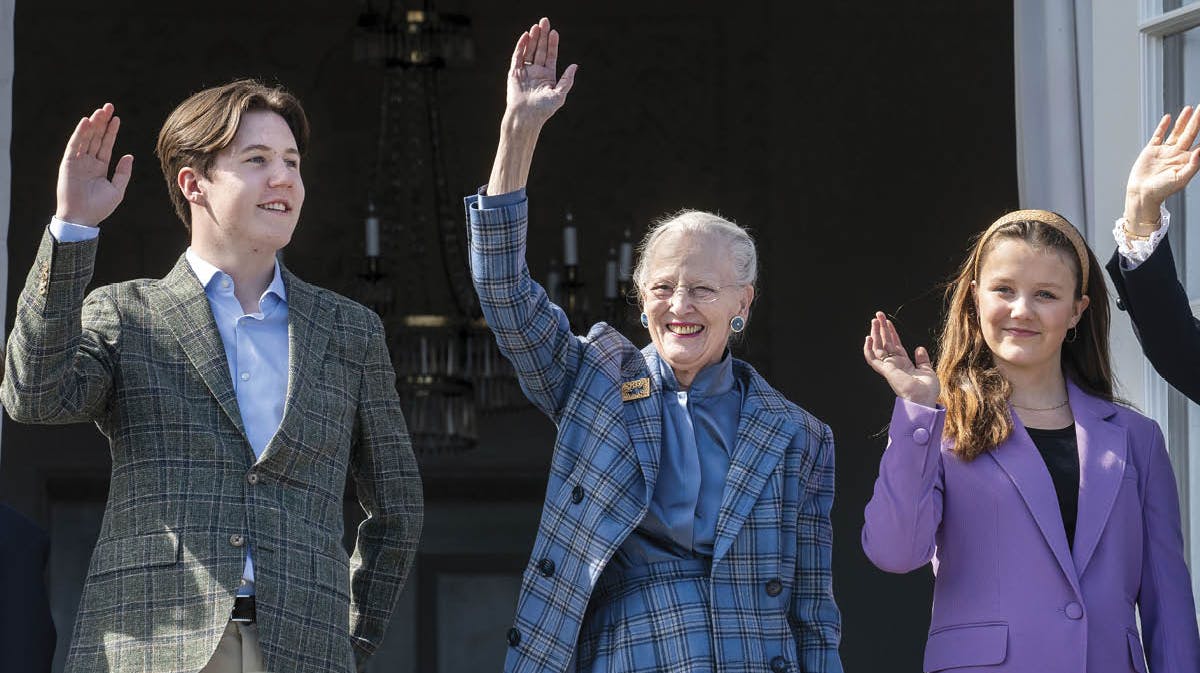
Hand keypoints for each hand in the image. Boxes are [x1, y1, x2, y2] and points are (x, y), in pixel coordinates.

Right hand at [54, 103, 132, 226]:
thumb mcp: (117, 189)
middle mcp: (88, 162)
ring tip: (100, 111)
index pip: (106, 145)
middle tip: (109, 106)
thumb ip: (123, 172)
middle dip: (102, 122)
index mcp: (100, 167)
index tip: (117, 118)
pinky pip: (74, 145)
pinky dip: (79, 133)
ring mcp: (77, 162)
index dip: (111, 131)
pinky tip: (86, 122)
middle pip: (96, 137)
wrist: (83, 218)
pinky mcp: (68, 164)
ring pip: (86, 138)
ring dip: (92, 124)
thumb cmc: (100, 207)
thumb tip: (129, 155)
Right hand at [503, 17, 577, 127]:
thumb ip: (567, 80)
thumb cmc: (543, 109)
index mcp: (547, 76)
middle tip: (545, 21)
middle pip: (540, 50)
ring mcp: (525, 72)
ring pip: (529, 50)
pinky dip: (521, 46)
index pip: (550, 56)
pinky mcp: (514, 72)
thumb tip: (575, 66)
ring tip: (536, 26)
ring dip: (532, 38)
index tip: (555, 32)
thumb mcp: (559, 95)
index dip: (552, 44)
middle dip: (542, 36)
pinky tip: (526, 36)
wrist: (526, 116)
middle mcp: (536, 72)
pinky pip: (517, 56)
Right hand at [863, 311, 939, 407]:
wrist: (924, 400)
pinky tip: (868, 338)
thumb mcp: (927, 370)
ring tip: (875, 320)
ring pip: (878, 347)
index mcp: (904, 364)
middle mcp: (894, 364)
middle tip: (878, 315)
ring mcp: (889, 367)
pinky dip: (868, 349)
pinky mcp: (886, 370)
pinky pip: (873, 359)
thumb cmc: (927, 390)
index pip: (895, 345)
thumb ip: (922, 359)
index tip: (888, 322)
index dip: (891, 333)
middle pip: (885, 343)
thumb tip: (919, 348)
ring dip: (875, 333)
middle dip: (882, 329)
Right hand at [1124, 105, 1199, 230]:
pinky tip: (1168, 118)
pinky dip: (1163, 126)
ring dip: (1183, 120)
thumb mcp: (1181, 179)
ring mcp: (1165, 151)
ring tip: (1190, 109)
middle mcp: (1177, 153)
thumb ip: (1193, 165)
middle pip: (1190, 132)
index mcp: (1187, 160)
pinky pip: (1159, 135)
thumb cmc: (1162, 190)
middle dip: (1197, 120)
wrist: (1142, 193)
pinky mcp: (1151, 150)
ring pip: (1177, 132)